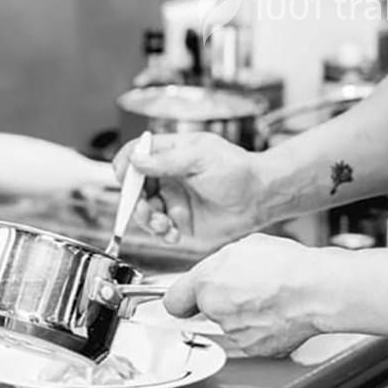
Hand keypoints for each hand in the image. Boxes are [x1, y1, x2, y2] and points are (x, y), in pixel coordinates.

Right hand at [112, 132, 266, 246]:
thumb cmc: (238, 170)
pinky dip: (161, 233)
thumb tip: (136, 161)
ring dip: (147, 219)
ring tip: (161, 224)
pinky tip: (172, 233)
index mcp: (172, 153)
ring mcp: (174, 200)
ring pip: (143, 211)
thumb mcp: (200, 158)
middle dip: (133, 199)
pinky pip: (160, 230)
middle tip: (142, 208)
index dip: (127, 165)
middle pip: (135, 186)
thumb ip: (166, 161)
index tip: (126, 177)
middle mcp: (169, 177)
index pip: (137, 154)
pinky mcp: (182, 222)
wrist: (261, 197)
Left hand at [164, 233, 331, 356]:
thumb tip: (217, 270)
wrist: (317, 290)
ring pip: (229, 324)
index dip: (183, 298)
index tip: (186, 300)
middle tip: (247, 286)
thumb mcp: (246, 245)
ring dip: (242, 314)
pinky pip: (249, 337)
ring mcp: (234, 332)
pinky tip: (276, 311)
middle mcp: (215, 309)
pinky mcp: (253, 348)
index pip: (173, 300)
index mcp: (208, 281)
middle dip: (221, 300)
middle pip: (207, 310)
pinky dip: (259, 328)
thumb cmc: (288, 265)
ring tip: (268, 296)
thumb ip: (221, 263)